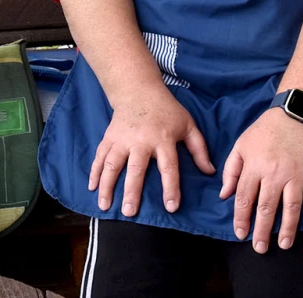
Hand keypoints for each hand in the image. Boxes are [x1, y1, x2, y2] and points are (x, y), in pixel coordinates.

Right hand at [89, 86, 215, 216]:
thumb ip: (199, 149)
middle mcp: (141, 140)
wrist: (139, 90)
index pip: (169, 167)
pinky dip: (94, 172)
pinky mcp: (109, 137)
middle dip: (131, 191)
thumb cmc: (167, 110)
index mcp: (164, 139)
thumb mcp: (188, 125)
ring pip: (112, 164)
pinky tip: (91, 188)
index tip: (171, 207)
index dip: (171, 188)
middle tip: (129, 212)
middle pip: (136, 169)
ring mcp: (122, 139)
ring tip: (104, 205)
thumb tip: (210, 172)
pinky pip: (100, 156)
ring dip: (107, 186)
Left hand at [219, 107, 302, 252]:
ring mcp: (296, 174)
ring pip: (292, 206)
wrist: (294, 114)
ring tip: (285, 244)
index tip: (240, 233)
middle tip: (260, 248)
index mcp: (255, 166)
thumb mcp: (240, 146)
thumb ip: (231, 171)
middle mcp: (275, 173)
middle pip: (267, 207)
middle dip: (262, 230)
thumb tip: (224, 195)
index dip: (241, 218)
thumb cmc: (263, 131)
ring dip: (288, 228)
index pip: (245, 197)